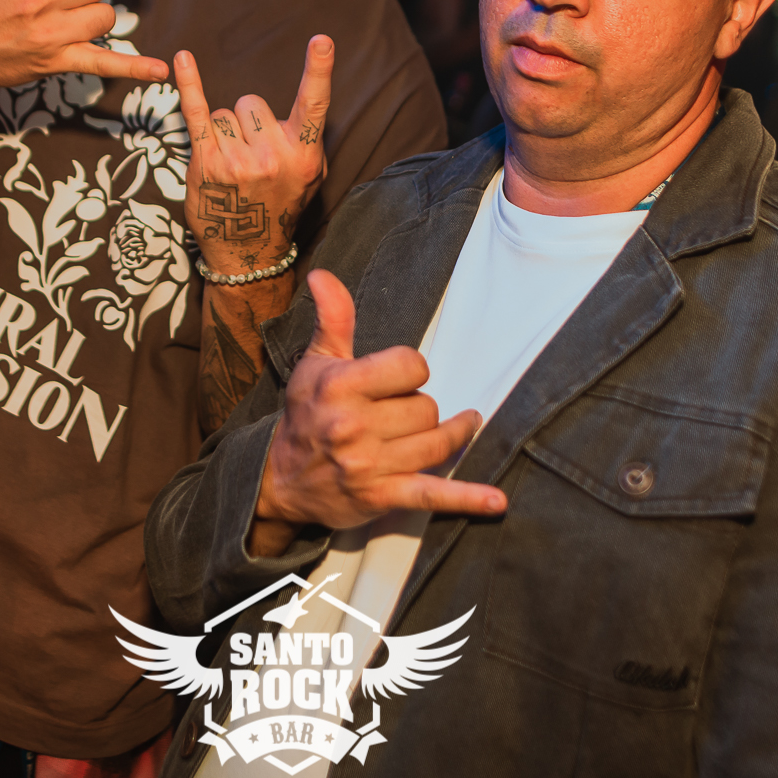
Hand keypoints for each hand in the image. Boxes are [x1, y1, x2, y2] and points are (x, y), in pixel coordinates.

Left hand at [175, 35, 329, 277]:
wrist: (248, 252)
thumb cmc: (280, 206)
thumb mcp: (310, 178)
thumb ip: (307, 141)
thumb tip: (308, 102)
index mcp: (303, 155)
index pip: (314, 105)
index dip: (319, 70)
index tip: (322, 40)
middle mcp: (272, 156)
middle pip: (252, 103)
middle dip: (248, 121)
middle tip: (250, 156)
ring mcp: (237, 160)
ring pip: (225, 113)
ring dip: (225, 132)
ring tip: (230, 165)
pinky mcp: (206, 163)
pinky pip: (196, 111)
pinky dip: (189, 83)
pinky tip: (183, 59)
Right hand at [253, 269, 506, 549]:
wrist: (280, 480)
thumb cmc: (305, 415)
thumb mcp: (314, 363)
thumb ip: (332, 319)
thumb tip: (324, 275)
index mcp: (341, 386)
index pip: (411, 366)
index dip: (412, 371)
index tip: (400, 379)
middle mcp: (353, 426)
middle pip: (427, 409)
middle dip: (422, 409)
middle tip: (403, 414)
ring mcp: (368, 464)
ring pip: (436, 443)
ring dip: (449, 436)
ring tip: (458, 428)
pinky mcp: (379, 497)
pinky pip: (431, 495)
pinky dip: (467, 499)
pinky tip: (497, 502)